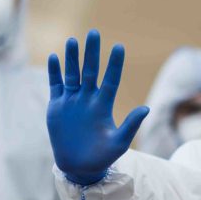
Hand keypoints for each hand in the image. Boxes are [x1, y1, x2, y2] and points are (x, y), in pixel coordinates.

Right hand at [47, 30, 149, 185]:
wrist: (79, 166)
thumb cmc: (102, 156)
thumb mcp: (119, 142)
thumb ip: (131, 125)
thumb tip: (146, 109)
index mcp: (103, 105)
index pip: (111, 80)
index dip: (115, 64)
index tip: (119, 47)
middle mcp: (88, 99)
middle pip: (90, 71)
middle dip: (92, 52)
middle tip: (95, 33)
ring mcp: (72, 101)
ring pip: (72, 74)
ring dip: (72, 58)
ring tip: (73, 40)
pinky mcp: (57, 107)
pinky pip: (55, 85)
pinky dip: (54, 72)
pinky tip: (54, 58)